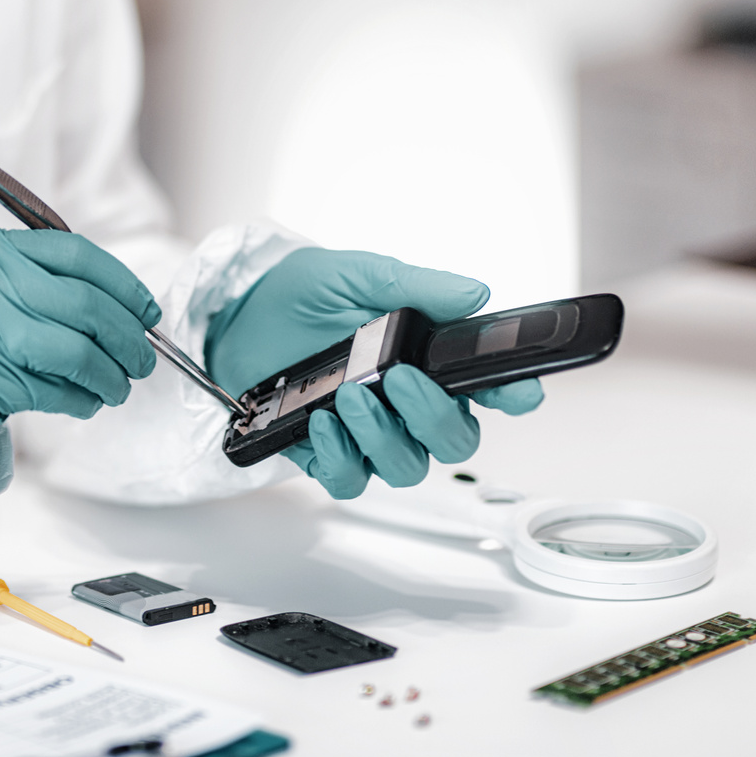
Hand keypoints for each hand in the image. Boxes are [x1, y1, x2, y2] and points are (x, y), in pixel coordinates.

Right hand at [0, 226, 160, 458]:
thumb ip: (29, 283)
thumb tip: (117, 307)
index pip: (73, 253)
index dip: (122, 283)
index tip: (146, 309)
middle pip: (84, 303)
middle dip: (128, 335)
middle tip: (144, 357)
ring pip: (77, 350)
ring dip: (110, 374)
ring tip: (119, 386)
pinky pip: (56, 389)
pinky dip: (82, 400)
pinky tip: (87, 403)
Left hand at [206, 247, 542, 497]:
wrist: (237, 315)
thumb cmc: (302, 294)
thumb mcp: (358, 276)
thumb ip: (414, 286)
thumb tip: (472, 292)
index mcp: (428, 359)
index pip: (488, 386)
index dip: (513, 394)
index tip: (518, 393)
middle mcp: (406, 403)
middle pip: (454, 441)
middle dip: (434, 417)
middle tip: (400, 379)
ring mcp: (368, 433)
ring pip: (406, 467)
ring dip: (382, 436)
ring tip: (348, 395)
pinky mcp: (325, 453)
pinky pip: (350, 480)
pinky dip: (340, 458)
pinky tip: (320, 422)